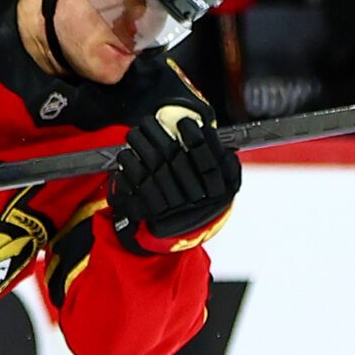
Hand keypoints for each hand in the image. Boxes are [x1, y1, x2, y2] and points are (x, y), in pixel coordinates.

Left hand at [106, 104, 239, 252]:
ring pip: (152, 163)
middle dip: (158, 132)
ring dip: (140, 142)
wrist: (181, 232)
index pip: (205, 157)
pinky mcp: (150, 210)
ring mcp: (171, 205)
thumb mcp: (226, 186)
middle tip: (149, 121)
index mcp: (217, 190)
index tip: (185, 122)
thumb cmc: (203, 200)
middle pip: (173, 155)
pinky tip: (127, 153)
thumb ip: (226, 164)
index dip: (194, 136)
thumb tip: (214, 135)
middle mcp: (194, 199)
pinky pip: (137, 180)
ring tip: (136, 132)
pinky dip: (129, 162)